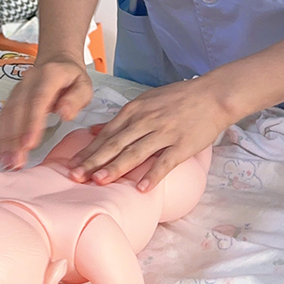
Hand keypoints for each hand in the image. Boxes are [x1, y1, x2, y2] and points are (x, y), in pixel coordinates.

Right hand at [0, 56, 92, 169]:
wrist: (57, 60)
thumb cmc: (71, 77)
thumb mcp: (84, 85)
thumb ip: (76, 99)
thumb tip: (64, 114)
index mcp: (49, 75)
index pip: (38, 100)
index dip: (31, 122)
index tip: (29, 143)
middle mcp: (29, 80)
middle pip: (18, 109)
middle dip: (15, 138)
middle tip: (16, 161)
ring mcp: (18, 88)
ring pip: (8, 114)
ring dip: (6, 139)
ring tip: (9, 162)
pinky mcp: (12, 97)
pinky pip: (4, 116)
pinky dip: (3, 135)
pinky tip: (4, 152)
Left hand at [65, 77, 229, 190]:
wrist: (212, 95)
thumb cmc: (177, 99)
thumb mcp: (145, 102)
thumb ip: (121, 119)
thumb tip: (94, 130)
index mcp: (135, 111)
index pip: (106, 134)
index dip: (88, 151)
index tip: (70, 165)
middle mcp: (145, 121)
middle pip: (115, 144)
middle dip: (93, 161)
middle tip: (75, 176)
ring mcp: (164, 133)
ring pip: (135, 152)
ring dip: (116, 167)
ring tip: (99, 182)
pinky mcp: (182, 145)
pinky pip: (165, 162)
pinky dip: (152, 175)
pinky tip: (141, 188)